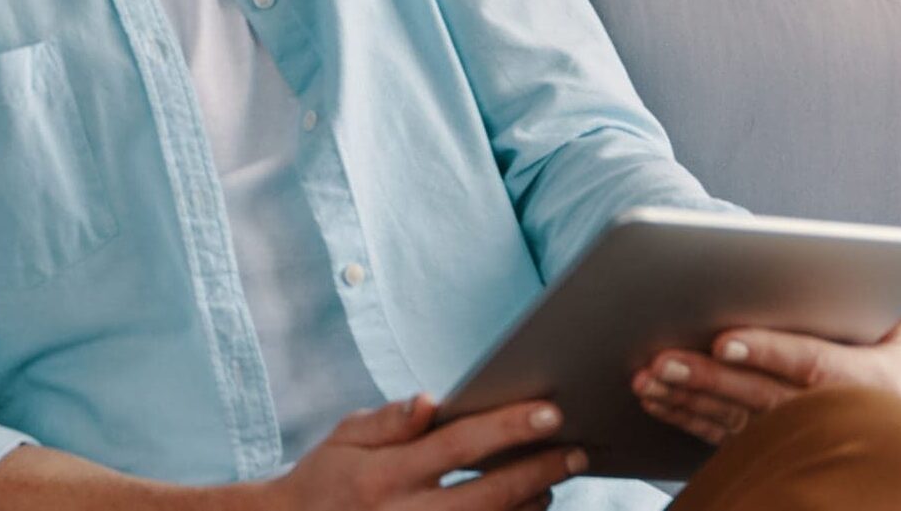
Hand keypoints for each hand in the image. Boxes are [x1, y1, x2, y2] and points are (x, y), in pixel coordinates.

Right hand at [262, 393, 586, 510]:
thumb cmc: (324, 480)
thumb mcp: (344, 439)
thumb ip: (389, 421)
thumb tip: (431, 400)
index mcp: (385, 474)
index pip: (458, 445)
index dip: (507, 427)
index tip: (550, 411)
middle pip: (488, 496)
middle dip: (538, 471)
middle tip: (577, 449)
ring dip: (530, 506)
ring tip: (556, 480)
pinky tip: (529, 510)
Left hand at [630, 297, 900, 449]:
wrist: (873, 418)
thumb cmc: (873, 348)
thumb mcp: (892, 327)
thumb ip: (900, 299)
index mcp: (871, 383)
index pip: (814, 366)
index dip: (769, 352)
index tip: (724, 339)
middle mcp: (835, 418)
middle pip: (763, 399)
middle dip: (710, 379)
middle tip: (661, 358)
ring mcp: (797, 439)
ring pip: (734, 422)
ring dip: (687, 400)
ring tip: (647, 376)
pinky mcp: (765, 449)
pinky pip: (717, 436)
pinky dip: (683, 417)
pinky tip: (652, 398)